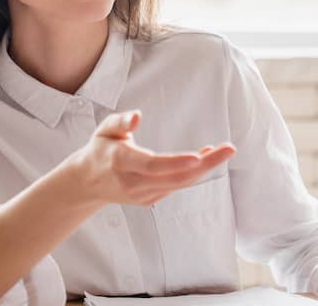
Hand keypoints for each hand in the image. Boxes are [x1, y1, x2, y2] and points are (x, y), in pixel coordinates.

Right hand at [64, 110, 235, 206]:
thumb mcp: (104, 130)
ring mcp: (142, 195)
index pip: (151, 165)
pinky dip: (193, 174)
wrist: (87, 184)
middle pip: (174, 177)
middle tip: (230, 149)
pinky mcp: (149, 200)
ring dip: (204, 168)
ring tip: (224, 150)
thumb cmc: (100, 149)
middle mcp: (132, 183)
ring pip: (179, 183)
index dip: (176, 163)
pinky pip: (176, 186)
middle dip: (205, 164)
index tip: (198, 156)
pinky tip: (205, 158)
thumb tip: (137, 117)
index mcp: (120, 162)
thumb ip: (120, 122)